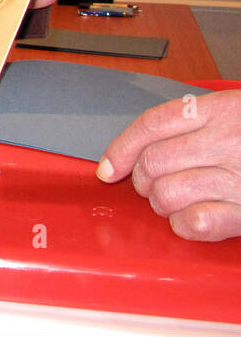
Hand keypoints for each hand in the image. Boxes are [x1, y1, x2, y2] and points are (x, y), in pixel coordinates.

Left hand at [98, 91, 240, 241]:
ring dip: (162, 204)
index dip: (120, 148)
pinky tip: (193, 220)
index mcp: (220, 110)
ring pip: (166, 194)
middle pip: (152, 162)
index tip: (108, 167)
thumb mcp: (237, 111)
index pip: (150, 126)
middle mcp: (227, 141)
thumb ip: (196, 121)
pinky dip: (185, 225)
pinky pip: (196, 222)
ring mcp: (239, 178)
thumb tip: (142, 148)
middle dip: (142, 179)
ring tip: (177, 202)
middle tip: (152, 185)